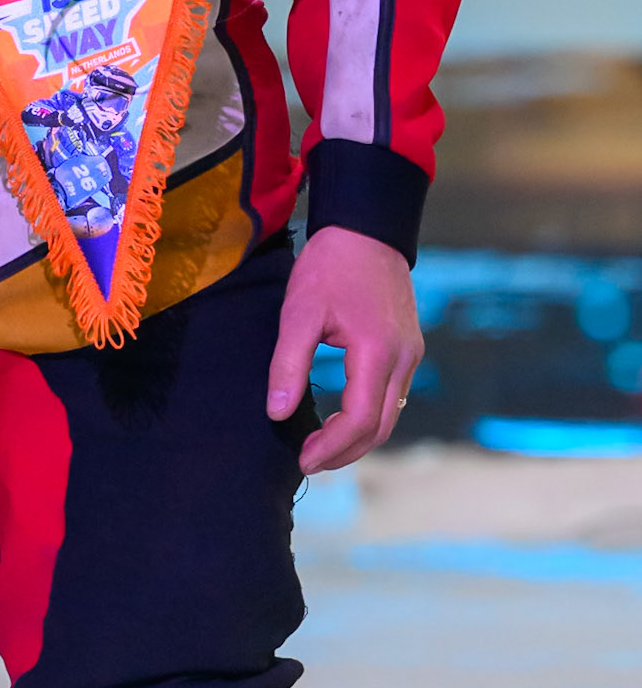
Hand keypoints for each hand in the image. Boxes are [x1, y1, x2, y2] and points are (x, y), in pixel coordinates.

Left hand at [267, 225, 422, 473]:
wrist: (366, 227)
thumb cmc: (330, 265)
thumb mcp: (300, 310)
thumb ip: (288, 363)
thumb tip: (277, 413)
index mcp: (377, 352)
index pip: (359, 420)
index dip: (331, 448)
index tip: (302, 459)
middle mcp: (403, 358)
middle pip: (380, 427)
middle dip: (345, 451)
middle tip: (309, 460)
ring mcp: (411, 353)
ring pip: (390, 414)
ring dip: (358, 436)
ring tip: (321, 444)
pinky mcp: (408, 345)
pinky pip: (393, 394)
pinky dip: (369, 415)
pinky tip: (342, 414)